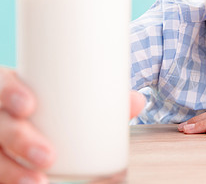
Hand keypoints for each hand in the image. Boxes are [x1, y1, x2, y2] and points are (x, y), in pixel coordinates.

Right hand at [0, 67, 145, 183]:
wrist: (31, 112)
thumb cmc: (52, 102)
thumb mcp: (68, 96)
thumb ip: (102, 98)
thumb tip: (139, 101)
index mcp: (12, 88)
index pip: (2, 84)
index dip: (10, 92)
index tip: (29, 105)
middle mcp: (0, 113)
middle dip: (19, 140)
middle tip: (48, 155)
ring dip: (12, 170)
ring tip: (38, 181)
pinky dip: (8, 180)